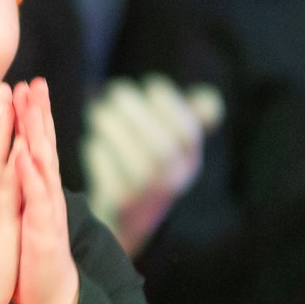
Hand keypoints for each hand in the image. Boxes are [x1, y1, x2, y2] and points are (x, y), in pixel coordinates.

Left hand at [11, 79, 80, 303]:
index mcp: (33, 188)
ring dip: (38, 134)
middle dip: (38, 113)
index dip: (29, 115)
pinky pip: (38, 198)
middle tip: (34, 82)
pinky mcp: (46, 229)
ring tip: (32, 107)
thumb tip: (11, 163)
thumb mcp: (20, 212)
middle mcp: (43, 193)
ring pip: (43, 165)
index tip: (22, 85)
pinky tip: (24, 155)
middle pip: (42, 146)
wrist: (46, 292)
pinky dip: (31, 175)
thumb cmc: (30, 252)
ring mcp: (47, 209)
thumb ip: (18, 187)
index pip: (32, 144)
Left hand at [84, 74, 223, 256]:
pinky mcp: (119, 202)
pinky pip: (108, 173)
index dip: (169, 103)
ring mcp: (147, 196)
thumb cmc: (149, 163)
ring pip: (134, 162)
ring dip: (111, 127)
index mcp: (189, 160)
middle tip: (115, 92)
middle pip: (161, 149)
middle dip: (134, 111)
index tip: (151, 86)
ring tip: (99, 112)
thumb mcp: (174, 140)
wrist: (125, 216)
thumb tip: (208, 100)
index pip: (188, 133)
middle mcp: (174, 181)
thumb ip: (193, 116)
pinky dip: (98, 151)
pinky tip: (95, 143)